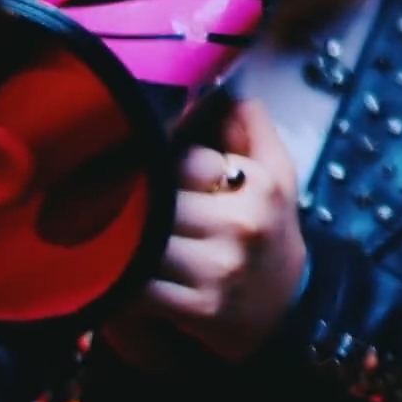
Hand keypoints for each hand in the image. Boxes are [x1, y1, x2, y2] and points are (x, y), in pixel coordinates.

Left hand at [132, 98, 305, 361]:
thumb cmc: (270, 232)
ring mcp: (219, 267)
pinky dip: (123, 281)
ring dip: (122, 240)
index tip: (150, 172)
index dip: (161, 164)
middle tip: (116, 204)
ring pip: (145, 240)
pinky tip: (122, 273)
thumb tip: (227, 92)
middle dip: (136, 203)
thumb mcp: (277, 175)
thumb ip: (252, 129)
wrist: (287, 307)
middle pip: (160, 199)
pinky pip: (139, 288)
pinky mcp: (198, 308)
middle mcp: (241, 223)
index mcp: (258, 183)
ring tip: (114, 236)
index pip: (184, 158)